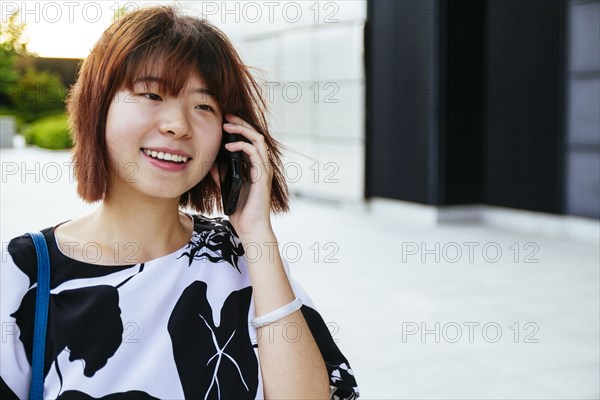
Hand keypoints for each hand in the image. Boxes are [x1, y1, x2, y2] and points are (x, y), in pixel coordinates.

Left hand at [209, 113, 273, 238]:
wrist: (250, 228)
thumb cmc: (241, 211)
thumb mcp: (226, 188)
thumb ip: (221, 175)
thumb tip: (213, 162)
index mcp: (255, 167)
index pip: (250, 141)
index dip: (239, 129)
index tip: (225, 121)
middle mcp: (262, 166)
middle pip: (256, 136)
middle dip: (241, 123)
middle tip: (226, 116)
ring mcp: (264, 170)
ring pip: (258, 140)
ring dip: (242, 130)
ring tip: (227, 125)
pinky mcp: (262, 177)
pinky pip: (255, 154)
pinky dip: (242, 146)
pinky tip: (229, 146)